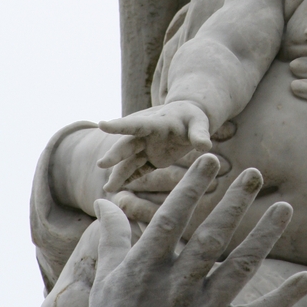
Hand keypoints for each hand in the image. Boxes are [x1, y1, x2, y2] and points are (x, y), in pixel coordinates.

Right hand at [88, 155, 306, 306]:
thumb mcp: (108, 278)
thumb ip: (113, 236)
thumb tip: (105, 198)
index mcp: (146, 269)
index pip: (172, 219)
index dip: (192, 188)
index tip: (211, 158)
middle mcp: (176, 288)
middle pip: (211, 239)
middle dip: (233, 203)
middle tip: (254, 172)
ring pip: (239, 269)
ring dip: (263, 238)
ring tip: (285, 209)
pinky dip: (282, 299)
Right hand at [97, 100, 211, 191]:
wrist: (188, 118)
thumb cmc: (193, 118)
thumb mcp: (199, 123)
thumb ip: (200, 134)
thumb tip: (205, 147)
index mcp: (157, 122)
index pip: (137, 123)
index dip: (120, 125)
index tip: (102, 124)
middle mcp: (146, 135)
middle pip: (128, 144)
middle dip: (115, 154)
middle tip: (101, 164)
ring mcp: (147, 147)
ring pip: (129, 161)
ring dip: (119, 173)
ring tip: (108, 188)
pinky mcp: (150, 158)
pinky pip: (138, 170)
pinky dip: (128, 178)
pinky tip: (117, 188)